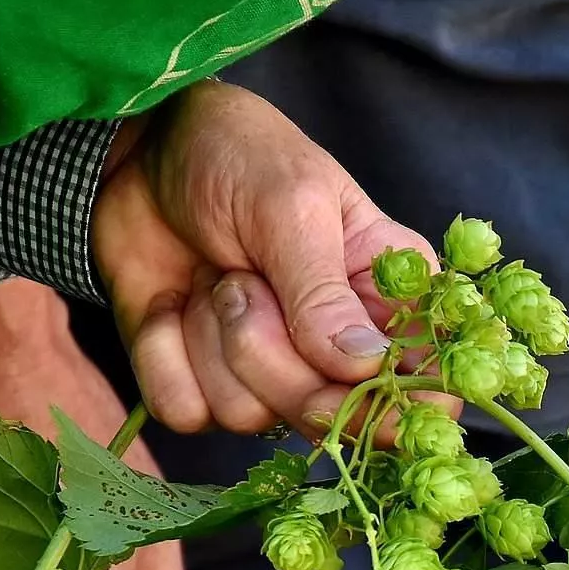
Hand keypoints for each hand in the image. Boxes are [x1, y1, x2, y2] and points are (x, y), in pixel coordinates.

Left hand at [92, 81, 434, 434]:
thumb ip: (324, 292)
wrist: (143, 152)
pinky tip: (171, 304)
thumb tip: (364, 366)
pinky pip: (187, 412)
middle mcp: (335, 351)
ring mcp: (269, 373)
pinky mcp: (205, 385)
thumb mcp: (291, 207)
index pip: (424, 392)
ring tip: (215, 277)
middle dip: (271, 356)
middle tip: (242, 282)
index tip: (345, 382)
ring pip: (249, 417)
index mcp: (387, 301)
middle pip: (326, 416)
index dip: (392, 410)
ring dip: (211, 341)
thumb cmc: (238, 157)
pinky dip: (164, 355)